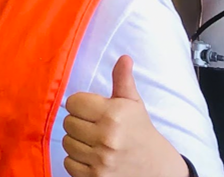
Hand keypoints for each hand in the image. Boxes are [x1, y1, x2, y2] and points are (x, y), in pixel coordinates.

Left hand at [62, 55, 188, 176]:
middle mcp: (107, 137)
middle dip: (79, 123)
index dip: (81, 105)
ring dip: (77, 142)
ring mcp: (101, 160)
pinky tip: (92, 157)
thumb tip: (124, 58)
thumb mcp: (133, 104)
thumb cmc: (140, 132)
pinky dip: (77, 160)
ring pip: (67, 143)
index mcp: (114, 115)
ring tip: (94, 142)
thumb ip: (123, 80)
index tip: (92, 110)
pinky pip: (68, 163)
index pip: (73, 102)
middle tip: (95, 127)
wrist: (157, 169)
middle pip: (68, 122)